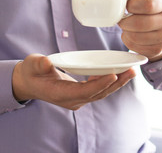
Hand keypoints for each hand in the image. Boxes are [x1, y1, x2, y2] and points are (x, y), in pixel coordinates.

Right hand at [12, 54, 135, 109]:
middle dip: (116, 83)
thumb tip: (47, 63)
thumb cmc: (31, 73)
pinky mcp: (81, 94)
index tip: (114, 75)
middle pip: (98, 93)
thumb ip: (39, 64)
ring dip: (117, 83)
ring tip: (131, 71)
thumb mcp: (31, 65)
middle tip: (131, 71)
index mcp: (61, 94)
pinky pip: (99, 89)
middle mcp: (72, 99)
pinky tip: (119, 71)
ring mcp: (78, 98)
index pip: (84, 92)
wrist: (29, 83)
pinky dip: (109, 81)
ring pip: (101, 92)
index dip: (99, 84)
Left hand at [118, 0, 161, 61]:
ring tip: (127, 26)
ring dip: (125, 31)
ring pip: (135, 37)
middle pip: (139, 23)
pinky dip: (128, 40)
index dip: (132, 5)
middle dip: (125, 21)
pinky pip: (134, 46)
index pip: (147, 4)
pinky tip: (131, 34)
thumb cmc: (153, 8)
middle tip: (122, 19)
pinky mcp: (157, 49)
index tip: (128, 6)